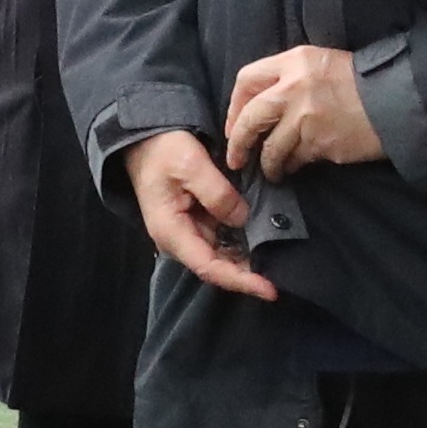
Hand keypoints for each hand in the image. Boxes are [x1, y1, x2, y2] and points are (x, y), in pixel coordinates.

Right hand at [122, 129, 275, 299]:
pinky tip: (262, 238)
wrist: (144, 138)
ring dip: (246, 259)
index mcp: (171, 232)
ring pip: (221, 253)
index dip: (240, 280)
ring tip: (277, 261)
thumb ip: (217, 194)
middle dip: (248, 274)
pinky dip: (241, 241)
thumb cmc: (163, 150)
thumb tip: (242, 218)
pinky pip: (221, 237)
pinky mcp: (195, 220)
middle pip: (217, 266)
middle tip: (282, 275)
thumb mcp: (191, 165)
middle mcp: (178, 238)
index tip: (270, 289)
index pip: (209, 267)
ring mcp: (187, 230)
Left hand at [223, 46, 384, 178]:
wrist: (399, 99)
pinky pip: (295, 160)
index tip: (235, 124)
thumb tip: (261, 108)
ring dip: (268, 163)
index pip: (247, 79)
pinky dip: (292, 166)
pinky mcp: (319, 144)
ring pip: (271, 148)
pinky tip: (295, 167)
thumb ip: (290, 78)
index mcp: (295, 61)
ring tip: (272, 170)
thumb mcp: (322, 64)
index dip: (235, 106)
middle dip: (238, 142)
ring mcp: (305, 118)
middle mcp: (294, 87)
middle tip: (237, 158)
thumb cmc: (363, 82)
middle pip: (250, 118)